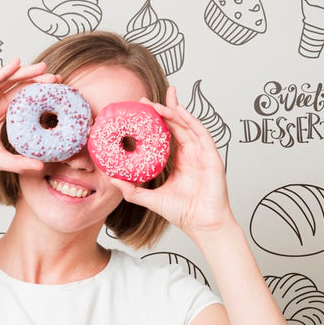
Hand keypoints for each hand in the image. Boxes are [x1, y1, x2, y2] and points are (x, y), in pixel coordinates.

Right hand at [0, 58, 59, 175]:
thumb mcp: (0, 159)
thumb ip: (20, 162)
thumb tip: (41, 167)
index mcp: (1, 114)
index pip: (24, 99)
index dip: (40, 94)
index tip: (59, 92)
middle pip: (19, 86)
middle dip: (38, 80)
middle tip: (57, 78)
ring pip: (7, 80)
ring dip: (25, 72)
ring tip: (42, 67)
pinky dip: (2, 72)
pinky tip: (15, 64)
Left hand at [110, 87, 236, 239]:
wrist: (202, 225)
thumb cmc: (183, 213)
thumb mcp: (150, 199)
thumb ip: (132, 190)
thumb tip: (112, 179)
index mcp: (180, 161)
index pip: (167, 134)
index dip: (156, 121)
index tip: (140, 111)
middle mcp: (191, 154)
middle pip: (177, 124)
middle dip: (163, 109)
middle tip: (145, 99)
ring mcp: (202, 153)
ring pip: (187, 125)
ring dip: (173, 111)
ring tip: (158, 101)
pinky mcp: (211, 156)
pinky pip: (201, 133)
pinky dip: (190, 120)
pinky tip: (179, 111)